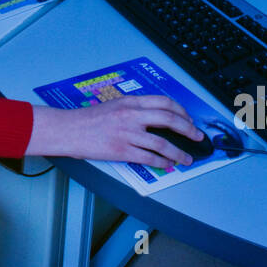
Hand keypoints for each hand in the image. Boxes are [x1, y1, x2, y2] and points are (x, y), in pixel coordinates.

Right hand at [27, 96, 203, 167]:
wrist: (69, 130)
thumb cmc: (89, 119)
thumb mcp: (114, 105)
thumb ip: (135, 109)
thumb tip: (157, 118)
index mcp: (130, 102)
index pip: (164, 102)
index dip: (181, 111)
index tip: (188, 119)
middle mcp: (131, 115)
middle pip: (169, 120)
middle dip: (188, 129)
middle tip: (197, 137)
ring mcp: (127, 134)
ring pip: (162, 143)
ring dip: (179, 152)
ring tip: (186, 158)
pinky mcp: (122, 151)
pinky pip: (149, 157)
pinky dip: (162, 162)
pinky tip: (168, 164)